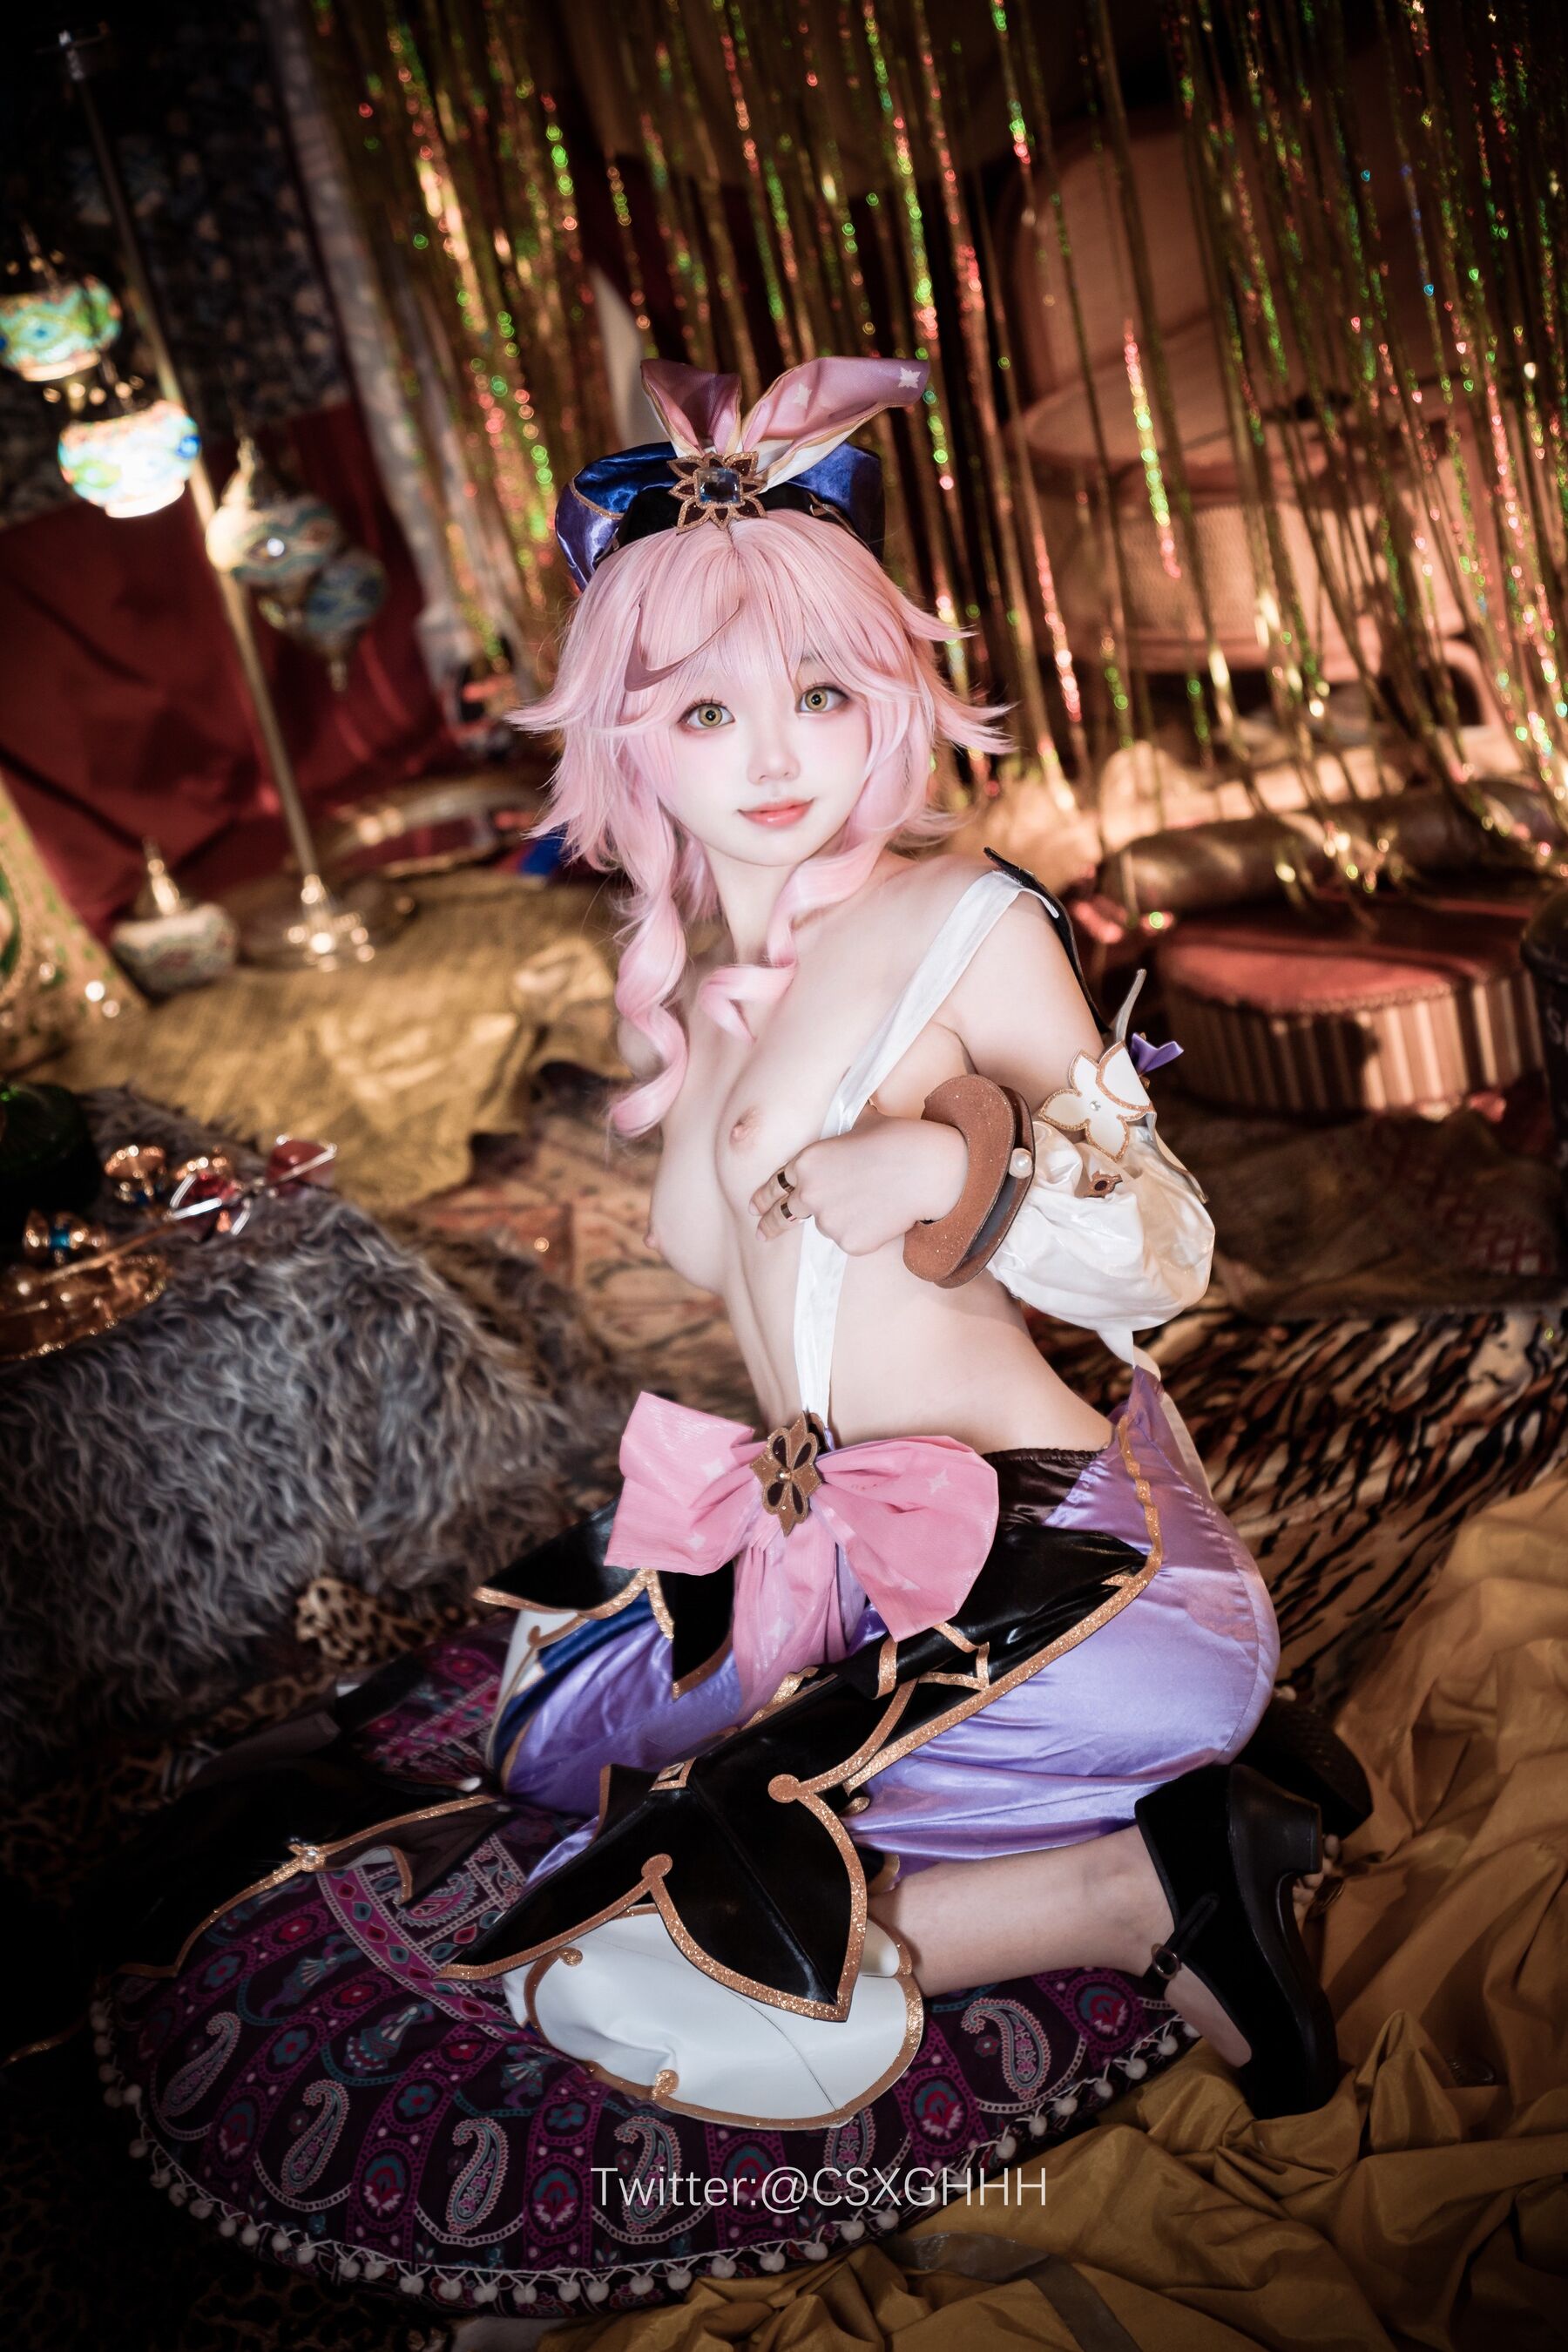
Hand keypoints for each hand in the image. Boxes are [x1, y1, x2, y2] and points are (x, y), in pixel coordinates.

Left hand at [751, 1113, 967, 1255]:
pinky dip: (861, 1231)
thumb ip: (841, 1132)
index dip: (763, 1196)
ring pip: (827, 1224)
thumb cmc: (897, 1139)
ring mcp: (828, 1221)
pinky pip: (849, 1239)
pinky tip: (880, 1213)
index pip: (776, 1184)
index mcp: (807, 1161)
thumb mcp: (861, 1123)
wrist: (927, 1170)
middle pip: (783, 1215)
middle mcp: (810, 1193)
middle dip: (770, 1225)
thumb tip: (848, 1102)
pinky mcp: (849, 1243)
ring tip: (871, 1198)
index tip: (754, 1206)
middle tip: (761, 1233)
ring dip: (839, 1217)